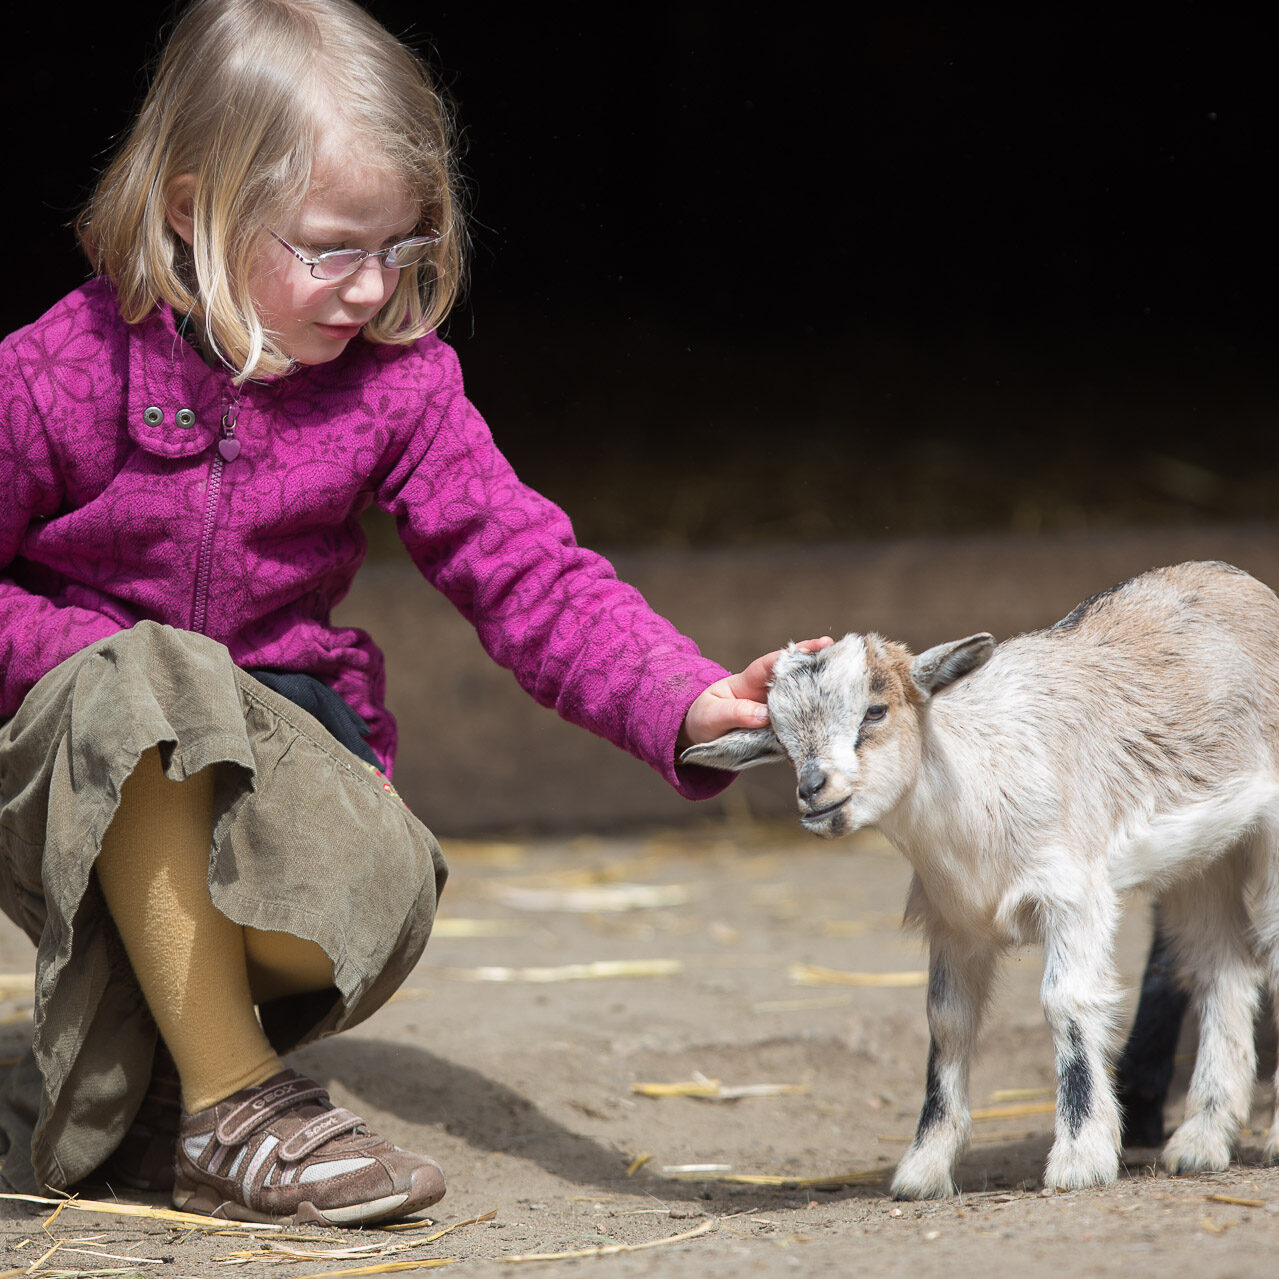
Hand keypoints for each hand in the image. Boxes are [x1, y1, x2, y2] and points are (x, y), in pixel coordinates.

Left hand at [678, 637, 833, 753]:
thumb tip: (764, 716)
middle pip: (795, 675)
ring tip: (852, 685)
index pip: (772, 664)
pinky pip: (801, 723)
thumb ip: (736, 713)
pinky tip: (839, 721)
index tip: (817, 646)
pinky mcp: (781, 729)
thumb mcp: (713, 715)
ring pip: (802, 697)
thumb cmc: (705, 719)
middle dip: (818, 665)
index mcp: (749, 682)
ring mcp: (776, 710)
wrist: (700, 737)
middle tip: (845, 658)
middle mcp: (767, 692)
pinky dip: (817, 720)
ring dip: (823, 692)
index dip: (794, 654)